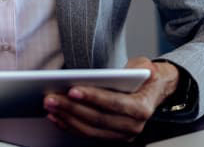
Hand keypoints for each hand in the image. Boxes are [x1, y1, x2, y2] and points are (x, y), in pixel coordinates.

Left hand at [43, 57, 179, 140]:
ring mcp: (122, 135)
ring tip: (50, 106)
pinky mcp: (111, 137)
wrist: (154, 91)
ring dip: (67, 118)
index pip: (114, 104)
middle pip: (98, 119)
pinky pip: (88, 134)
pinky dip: (70, 126)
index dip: (93, 97)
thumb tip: (114, 73)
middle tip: (51, 97)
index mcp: (142, 108)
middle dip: (72, 108)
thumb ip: (134, 68)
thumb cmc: (145, 77)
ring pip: (90, 130)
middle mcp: (133, 126)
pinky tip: (57, 116)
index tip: (72, 90)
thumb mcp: (145, 66)